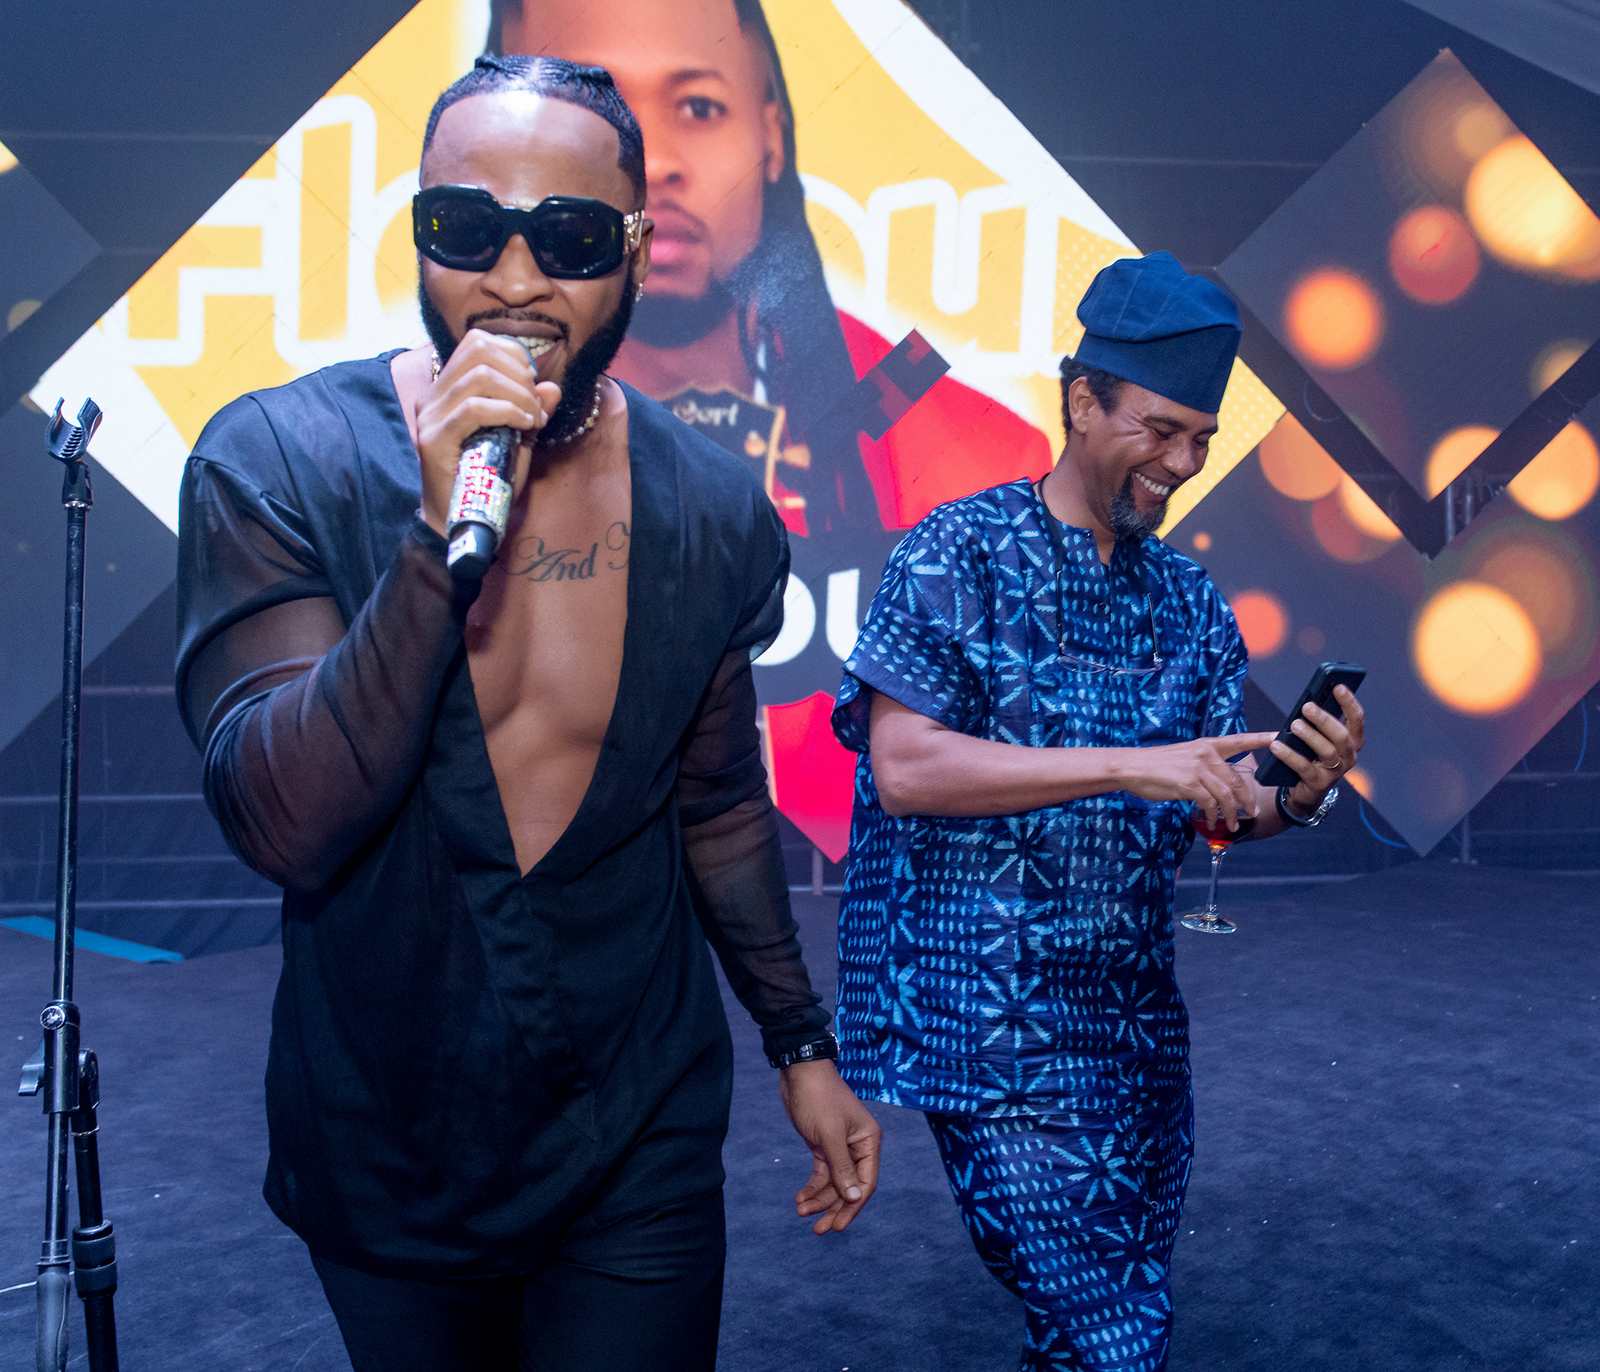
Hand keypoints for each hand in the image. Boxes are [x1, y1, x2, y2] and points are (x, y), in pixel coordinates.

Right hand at [413, 329, 562, 534]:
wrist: (460, 521)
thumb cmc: (487, 481)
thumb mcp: (517, 440)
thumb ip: (531, 411)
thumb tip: (552, 387)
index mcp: (448, 388)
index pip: (477, 342)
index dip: (514, 355)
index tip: (533, 386)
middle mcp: (433, 396)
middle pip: (478, 349)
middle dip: (519, 372)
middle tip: (535, 405)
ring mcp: (430, 416)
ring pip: (479, 376)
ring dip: (519, 394)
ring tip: (532, 420)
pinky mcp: (434, 439)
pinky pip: (473, 409)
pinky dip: (507, 411)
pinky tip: (524, 426)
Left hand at [778, 1059, 881, 1233]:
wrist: (799, 1073)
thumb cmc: (819, 1099)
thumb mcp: (830, 1135)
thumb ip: (842, 1167)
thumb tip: (855, 1197)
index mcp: (869, 1142)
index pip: (866, 1183)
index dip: (852, 1207)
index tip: (837, 1226)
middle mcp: (857, 1148)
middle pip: (848, 1187)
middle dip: (833, 1208)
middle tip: (818, 1230)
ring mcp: (839, 1148)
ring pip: (833, 1183)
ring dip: (818, 1199)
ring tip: (801, 1212)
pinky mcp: (823, 1146)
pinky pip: (821, 1174)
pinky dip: (812, 1187)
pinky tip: (800, 1199)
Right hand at [1114, 732, 1277, 832]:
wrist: (1132, 767)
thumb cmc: (1155, 765)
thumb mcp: (1184, 758)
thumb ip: (1204, 767)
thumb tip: (1218, 785)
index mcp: (1206, 745)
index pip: (1238, 740)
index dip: (1260, 739)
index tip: (1278, 737)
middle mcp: (1205, 754)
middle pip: (1236, 779)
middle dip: (1247, 799)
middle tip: (1252, 811)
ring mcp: (1198, 768)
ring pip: (1226, 794)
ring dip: (1231, 813)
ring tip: (1231, 825)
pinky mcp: (1190, 784)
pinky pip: (1211, 803)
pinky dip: (1214, 816)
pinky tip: (1212, 822)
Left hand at [1274, 685, 1365, 813]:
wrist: (1305, 790)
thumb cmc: (1312, 755)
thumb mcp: (1318, 737)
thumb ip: (1318, 722)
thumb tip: (1309, 700)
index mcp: (1352, 741)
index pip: (1356, 719)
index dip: (1349, 702)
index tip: (1338, 686)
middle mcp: (1348, 756)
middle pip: (1341, 736)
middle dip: (1324, 719)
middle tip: (1307, 707)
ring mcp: (1335, 772)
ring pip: (1326, 751)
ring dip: (1310, 736)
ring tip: (1294, 725)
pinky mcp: (1318, 783)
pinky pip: (1304, 767)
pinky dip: (1289, 755)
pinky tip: (1276, 746)